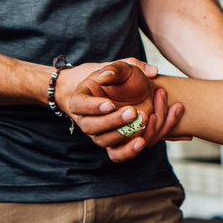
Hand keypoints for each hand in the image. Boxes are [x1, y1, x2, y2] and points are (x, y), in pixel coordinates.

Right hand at [68, 61, 184, 161]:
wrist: (137, 92)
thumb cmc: (124, 78)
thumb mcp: (122, 68)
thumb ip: (115, 69)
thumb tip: (106, 76)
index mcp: (82, 97)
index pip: (79, 105)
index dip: (93, 107)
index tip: (110, 104)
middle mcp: (87, 119)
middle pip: (91, 127)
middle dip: (112, 121)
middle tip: (132, 111)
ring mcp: (99, 133)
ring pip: (105, 141)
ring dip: (124, 133)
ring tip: (144, 119)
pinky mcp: (114, 144)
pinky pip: (117, 155)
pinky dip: (128, 151)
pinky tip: (142, 142)